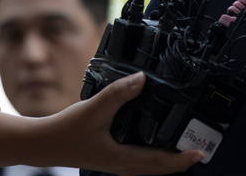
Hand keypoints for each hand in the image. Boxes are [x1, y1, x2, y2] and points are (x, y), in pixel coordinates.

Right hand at [41, 72, 203, 174]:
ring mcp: (118, 164)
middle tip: (202, 151)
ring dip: (169, 161)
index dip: (181, 159)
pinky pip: (142, 163)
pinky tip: (160, 145)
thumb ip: (117, 94)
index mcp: (120, 158)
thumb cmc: (66, 130)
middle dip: (181, 163)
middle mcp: (122, 165)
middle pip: (159, 170)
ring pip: (151, 168)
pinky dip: (156, 158)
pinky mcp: (114, 159)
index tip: (199, 153)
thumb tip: (141, 79)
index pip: (158, 162)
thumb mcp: (92, 109)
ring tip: (187, 149)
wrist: (43, 144)